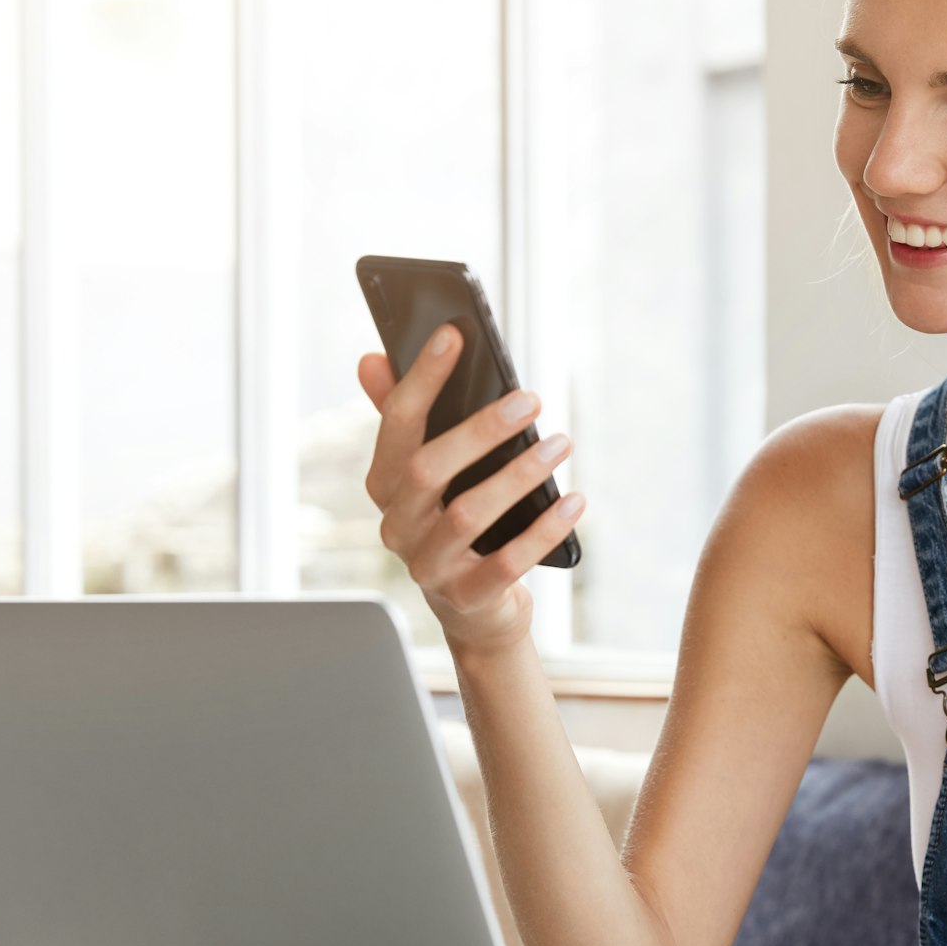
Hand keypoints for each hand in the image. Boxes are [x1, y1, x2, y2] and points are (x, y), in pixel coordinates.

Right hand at [358, 325, 584, 655]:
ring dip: (518, 476)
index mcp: (385, 486)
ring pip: (468, 514)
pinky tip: (574, 500)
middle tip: (532, 399)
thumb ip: (404, 419)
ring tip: (561, 445)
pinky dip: (543, 529)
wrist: (477, 611)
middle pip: (428, 469)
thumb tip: (372, 357)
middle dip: (481, 429)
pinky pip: (507, 562)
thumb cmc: (457, 525)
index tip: (453, 334)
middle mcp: (397, 526)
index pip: (396, 424)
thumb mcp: (432, 475)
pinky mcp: (467, 598)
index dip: (422, 379)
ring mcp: (428, 566)